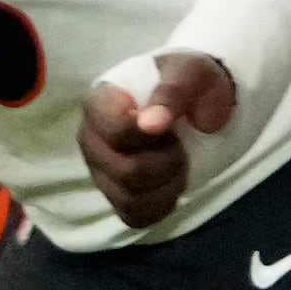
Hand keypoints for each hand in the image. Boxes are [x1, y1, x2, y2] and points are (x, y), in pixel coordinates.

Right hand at [75, 50, 239, 233]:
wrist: (199, 100)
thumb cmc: (191, 81)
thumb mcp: (191, 73)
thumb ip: (171, 93)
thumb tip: (150, 123)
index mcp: (99, 104)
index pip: (113, 133)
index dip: (147, 136)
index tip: (168, 124)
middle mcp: (91, 139)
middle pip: (125, 172)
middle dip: (166, 162)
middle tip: (180, 144)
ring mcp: (101, 171)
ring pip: (129, 199)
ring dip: (167, 185)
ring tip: (179, 162)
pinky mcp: (116, 195)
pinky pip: (134, 216)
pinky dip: (161, 205)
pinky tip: (171, 185)